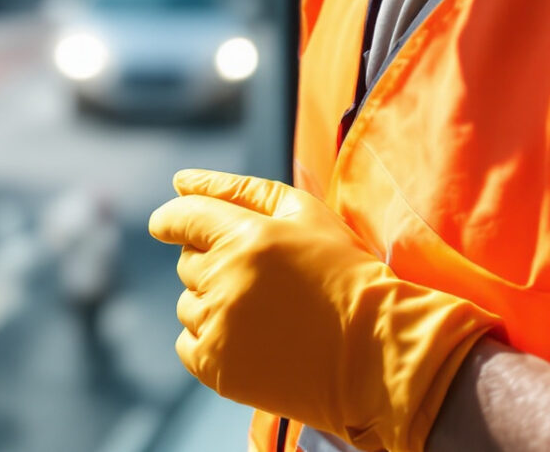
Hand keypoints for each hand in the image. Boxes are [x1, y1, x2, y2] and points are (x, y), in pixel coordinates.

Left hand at [150, 169, 499, 451]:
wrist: (378, 352)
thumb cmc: (345, 273)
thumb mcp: (304, 213)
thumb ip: (237, 189)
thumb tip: (180, 181)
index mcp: (244, 236)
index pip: (180, 218)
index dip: (172, 221)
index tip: (171, 227)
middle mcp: (224, 280)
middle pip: (187, 263)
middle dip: (213, 264)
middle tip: (262, 279)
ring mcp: (219, 327)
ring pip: (189, 304)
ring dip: (214, 304)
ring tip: (266, 313)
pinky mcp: (218, 368)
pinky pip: (188, 344)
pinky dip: (212, 340)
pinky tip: (253, 340)